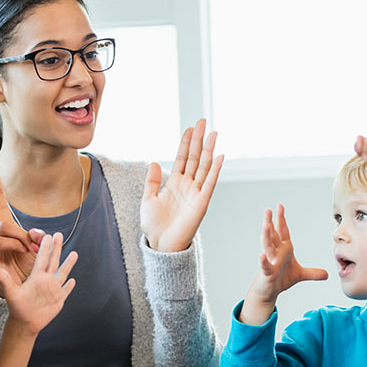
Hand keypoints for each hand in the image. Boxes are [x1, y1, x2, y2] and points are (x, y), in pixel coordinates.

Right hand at [0, 154, 44, 297]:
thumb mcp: (35, 248)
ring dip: (20, 236)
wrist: (20, 290)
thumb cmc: (25, 266)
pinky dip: (16, 246)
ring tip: (30, 248)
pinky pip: (0, 243)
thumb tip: (37, 233)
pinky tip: (24, 251)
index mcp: (1, 223)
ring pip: (2, 227)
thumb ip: (35, 237)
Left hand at [0, 232, 77, 335]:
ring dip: (68, 264)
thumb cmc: (17, 308)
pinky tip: (73, 280)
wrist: (24, 322)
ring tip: (74, 253)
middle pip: (53, 261)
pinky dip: (70, 286)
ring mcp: (53, 289)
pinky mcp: (58, 299)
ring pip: (63, 273)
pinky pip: (66, 290)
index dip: (44, 247)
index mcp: (36, 277)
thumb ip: (5, 279)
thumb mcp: (11, 292)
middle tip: (58, 234)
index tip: (46, 235)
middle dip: (56, 248)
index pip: (41, 258)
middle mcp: (45, 280)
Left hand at [141, 118, 223, 252]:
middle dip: (198, 139)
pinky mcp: (201, 202)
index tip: (190, 128)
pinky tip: (219, 156)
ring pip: (203, 166)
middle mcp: (187, 185)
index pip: (182, 158)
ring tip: (213, 133)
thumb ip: (152, 181)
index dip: (185, 143)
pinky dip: (215, 169)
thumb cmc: (154, 226)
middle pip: (194, 157)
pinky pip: (209, 183)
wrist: (161, 244)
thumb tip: (154, 162)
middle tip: (203, 122)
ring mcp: (195, 192)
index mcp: (174, 183)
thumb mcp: (147, 199)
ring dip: (208, 150)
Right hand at [239, 204, 327, 324]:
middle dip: (270, 222)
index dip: (281, 219)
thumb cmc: (281, 279)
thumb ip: (313, 273)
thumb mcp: (300, 275)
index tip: (280, 206)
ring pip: (267, 247)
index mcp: (284, 249)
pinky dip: (263, 261)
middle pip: (272, 235)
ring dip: (266, 236)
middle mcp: (276, 253)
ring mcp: (270, 262)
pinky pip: (265, 266)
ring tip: (265, 225)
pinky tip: (261, 256)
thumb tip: (327, 274)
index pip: (283, 232)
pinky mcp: (267, 273)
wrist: (270, 291)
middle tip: (268, 210)